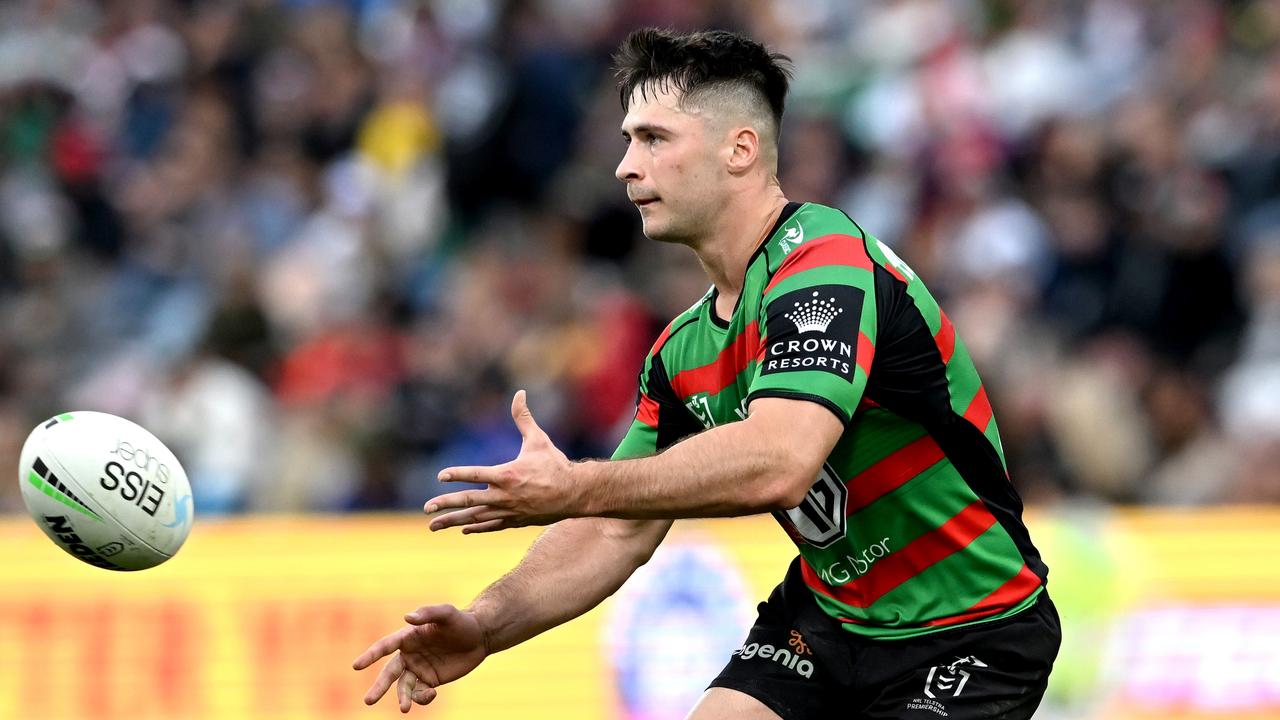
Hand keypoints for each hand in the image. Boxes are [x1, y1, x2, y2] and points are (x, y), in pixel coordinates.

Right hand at [352, 604, 487, 712]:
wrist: (479, 637)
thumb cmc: (461, 621)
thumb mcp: (447, 613)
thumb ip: (428, 613)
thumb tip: (407, 618)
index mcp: (408, 637)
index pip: (385, 646)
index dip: (371, 655)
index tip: (357, 665)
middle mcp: (410, 654)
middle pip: (389, 673)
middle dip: (379, 687)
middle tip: (368, 701)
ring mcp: (419, 669)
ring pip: (403, 687)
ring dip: (402, 698)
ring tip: (405, 708)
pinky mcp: (430, 681)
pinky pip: (421, 693)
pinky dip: (423, 698)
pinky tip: (432, 694)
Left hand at [427, 390, 578, 532]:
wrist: (575, 494)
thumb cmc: (555, 465)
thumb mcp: (538, 439)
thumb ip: (523, 418)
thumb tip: (519, 393)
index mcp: (508, 474)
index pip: (476, 474)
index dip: (457, 474)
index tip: (440, 475)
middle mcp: (505, 496)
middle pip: (469, 500)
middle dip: (445, 504)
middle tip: (427, 508)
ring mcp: (509, 511)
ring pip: (475, 517)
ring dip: (453, 521)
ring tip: (433, 526)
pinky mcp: (515, 521)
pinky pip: (490, 526)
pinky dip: (475, 527)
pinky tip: (462, 529)